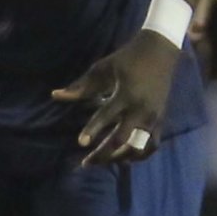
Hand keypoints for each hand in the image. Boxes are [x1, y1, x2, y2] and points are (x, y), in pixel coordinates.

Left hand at [54, 30, 182, 164]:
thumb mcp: (101, 69)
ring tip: (103, 161)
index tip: (80, 144)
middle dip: (103, 154)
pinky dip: (138, 155)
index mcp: (126, 94)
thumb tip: (55, 96)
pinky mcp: (161, 121)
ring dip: (120, 158)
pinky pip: (152, 146)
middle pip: (121, 140)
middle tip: (85, 163)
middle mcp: (141, 110)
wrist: (160, 52)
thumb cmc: (127, 59)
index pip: (106, 117)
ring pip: (138, 148)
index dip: (92, 131)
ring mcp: (153, 118)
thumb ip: (80, 86)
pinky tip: (123, 158)